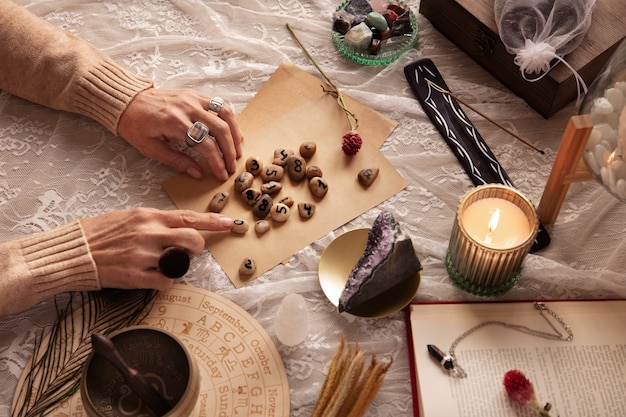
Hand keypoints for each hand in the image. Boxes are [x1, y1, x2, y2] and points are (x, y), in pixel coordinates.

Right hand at [80, 208, 233, 289]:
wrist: (74, 251)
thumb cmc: (100, 233)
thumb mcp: (129, 217)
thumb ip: (155, 222)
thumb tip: (179, 228)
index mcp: (148, 216)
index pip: (188, 217)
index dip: (212, 221)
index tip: (230, 223)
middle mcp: (148, 233)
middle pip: (193, 240)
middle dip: (196, 247)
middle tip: (186, 251)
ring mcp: (143, 255)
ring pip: (182, 262)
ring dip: (179, 264)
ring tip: (163, 262)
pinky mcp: (136, 275)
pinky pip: (167, 281)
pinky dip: (166, 281)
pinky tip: (154, 276)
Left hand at [117, 88, 243, 180]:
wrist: (126, 101)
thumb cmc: (135, 126)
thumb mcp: (151, 149)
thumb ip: (177, 161)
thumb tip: (198, 174)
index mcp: (174, 122)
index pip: (205, 145)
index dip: (217, 162)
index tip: (221, 174)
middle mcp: (186, 107)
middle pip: (220, 129)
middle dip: (230, 150)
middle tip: (232, 166)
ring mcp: (192, 98)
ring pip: (224, 113)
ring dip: (235, 133)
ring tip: (237, 150)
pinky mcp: (194, 94)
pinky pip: (219, 103)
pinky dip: (229, 118)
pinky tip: (231, 132)